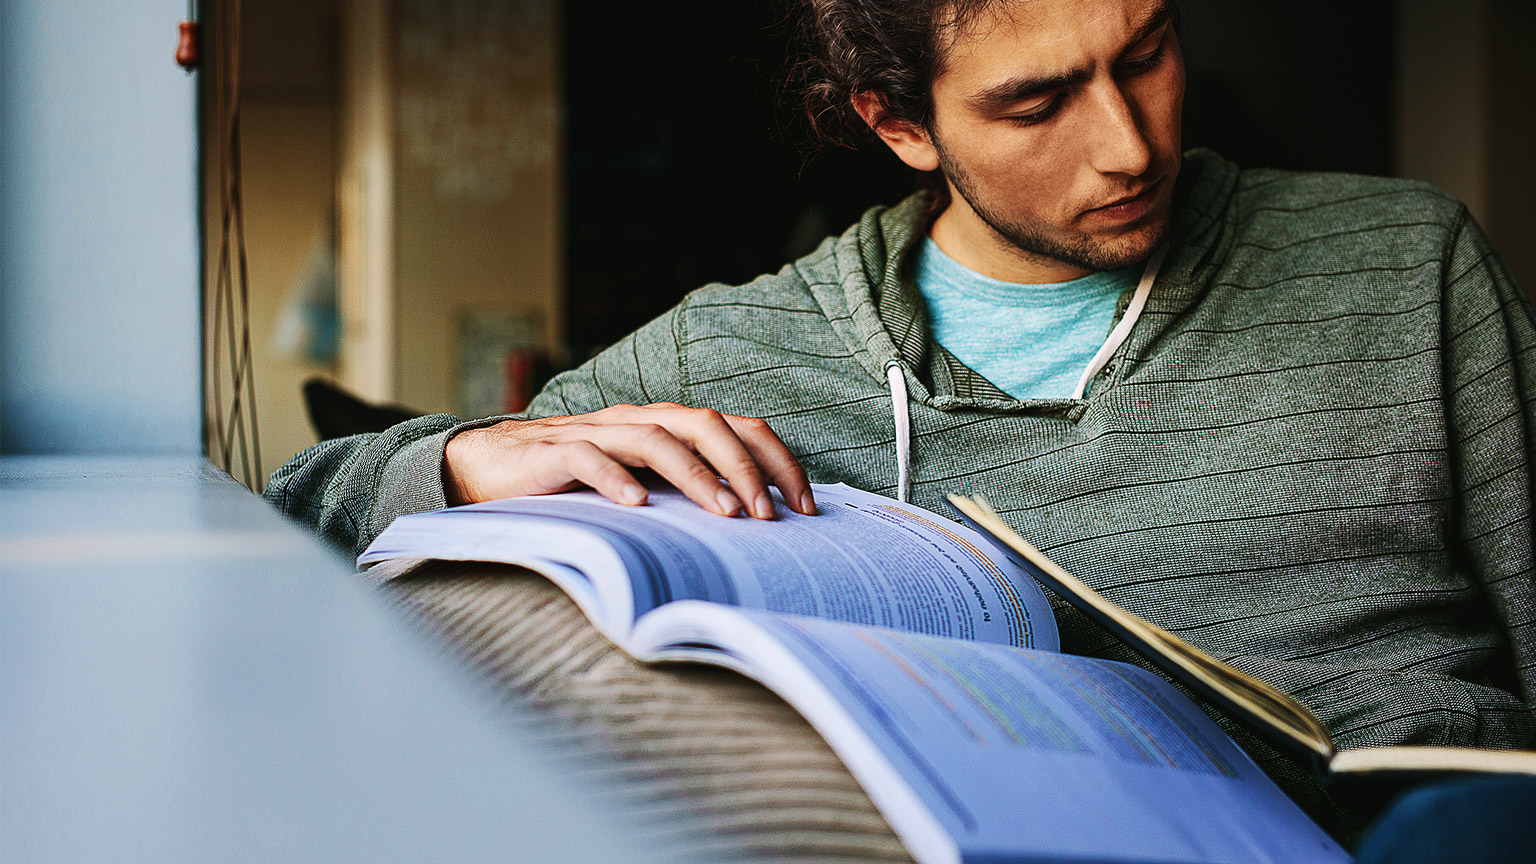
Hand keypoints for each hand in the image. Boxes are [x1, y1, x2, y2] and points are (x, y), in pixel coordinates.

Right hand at [443, 402, 815, 518]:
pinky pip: (589, 459)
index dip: (777, 461)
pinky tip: (637, 506)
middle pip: (705, 425)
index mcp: (667, 425)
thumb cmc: (577, 482)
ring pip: (655, 439)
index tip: (806, 507)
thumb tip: (757, 528)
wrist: (488, 466)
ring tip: (724, 513)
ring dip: (696, 475)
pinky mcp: (554, 453)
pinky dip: (616, 479)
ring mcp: (596, 433)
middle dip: (744, 469)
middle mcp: (638, 420)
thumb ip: (688, 493)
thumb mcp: (644, 484)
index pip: (738, 428)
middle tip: (769, 515)